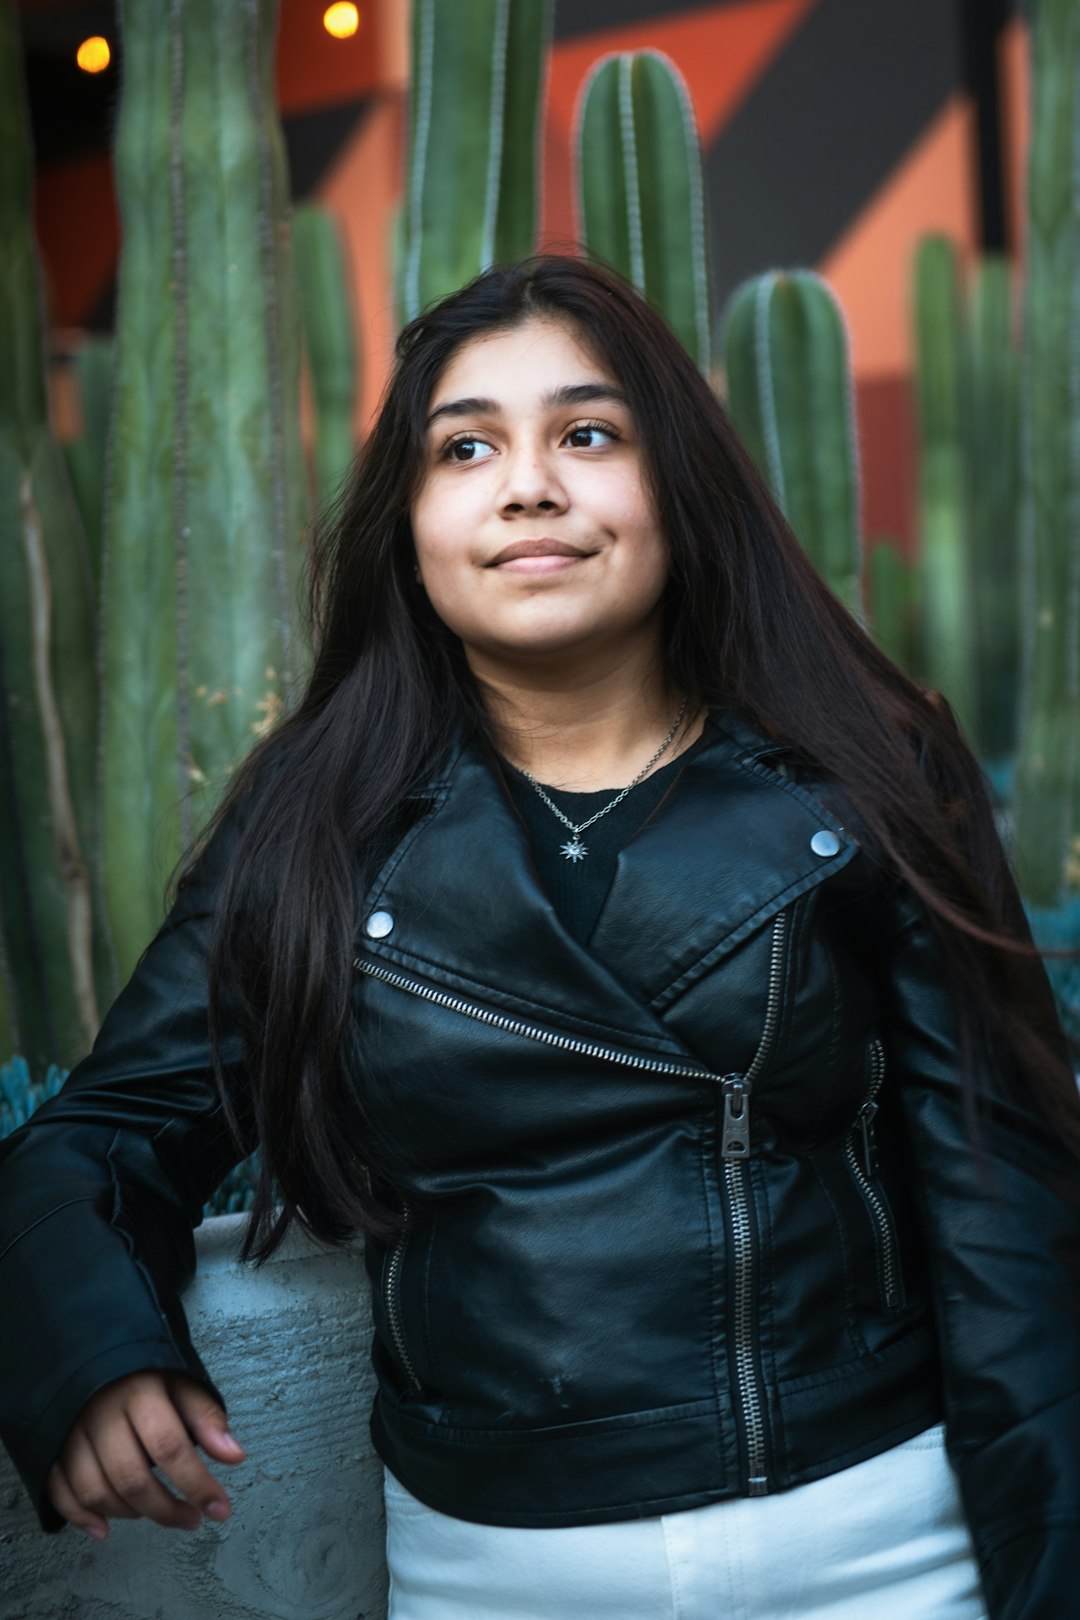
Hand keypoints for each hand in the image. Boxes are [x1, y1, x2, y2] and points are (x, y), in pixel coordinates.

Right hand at [46, 1369, 245, 1539]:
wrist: (89, 1349)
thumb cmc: (144, 1371)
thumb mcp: (181, 1381)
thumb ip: (206, 1417)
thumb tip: (235, 1456)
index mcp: (139, 1390)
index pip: (170, 1447)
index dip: (197, 1484)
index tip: (220, 1510)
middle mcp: (100, 1411)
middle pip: (131, 1477)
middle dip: (166, 1509)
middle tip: (192, 1520)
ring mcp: (69, 1430)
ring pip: (96, 1490)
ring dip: (130, 1515)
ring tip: (158, 1512)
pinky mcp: (49, 1443)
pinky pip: (59, 1491)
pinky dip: (81, 1516)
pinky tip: (105, 1529)